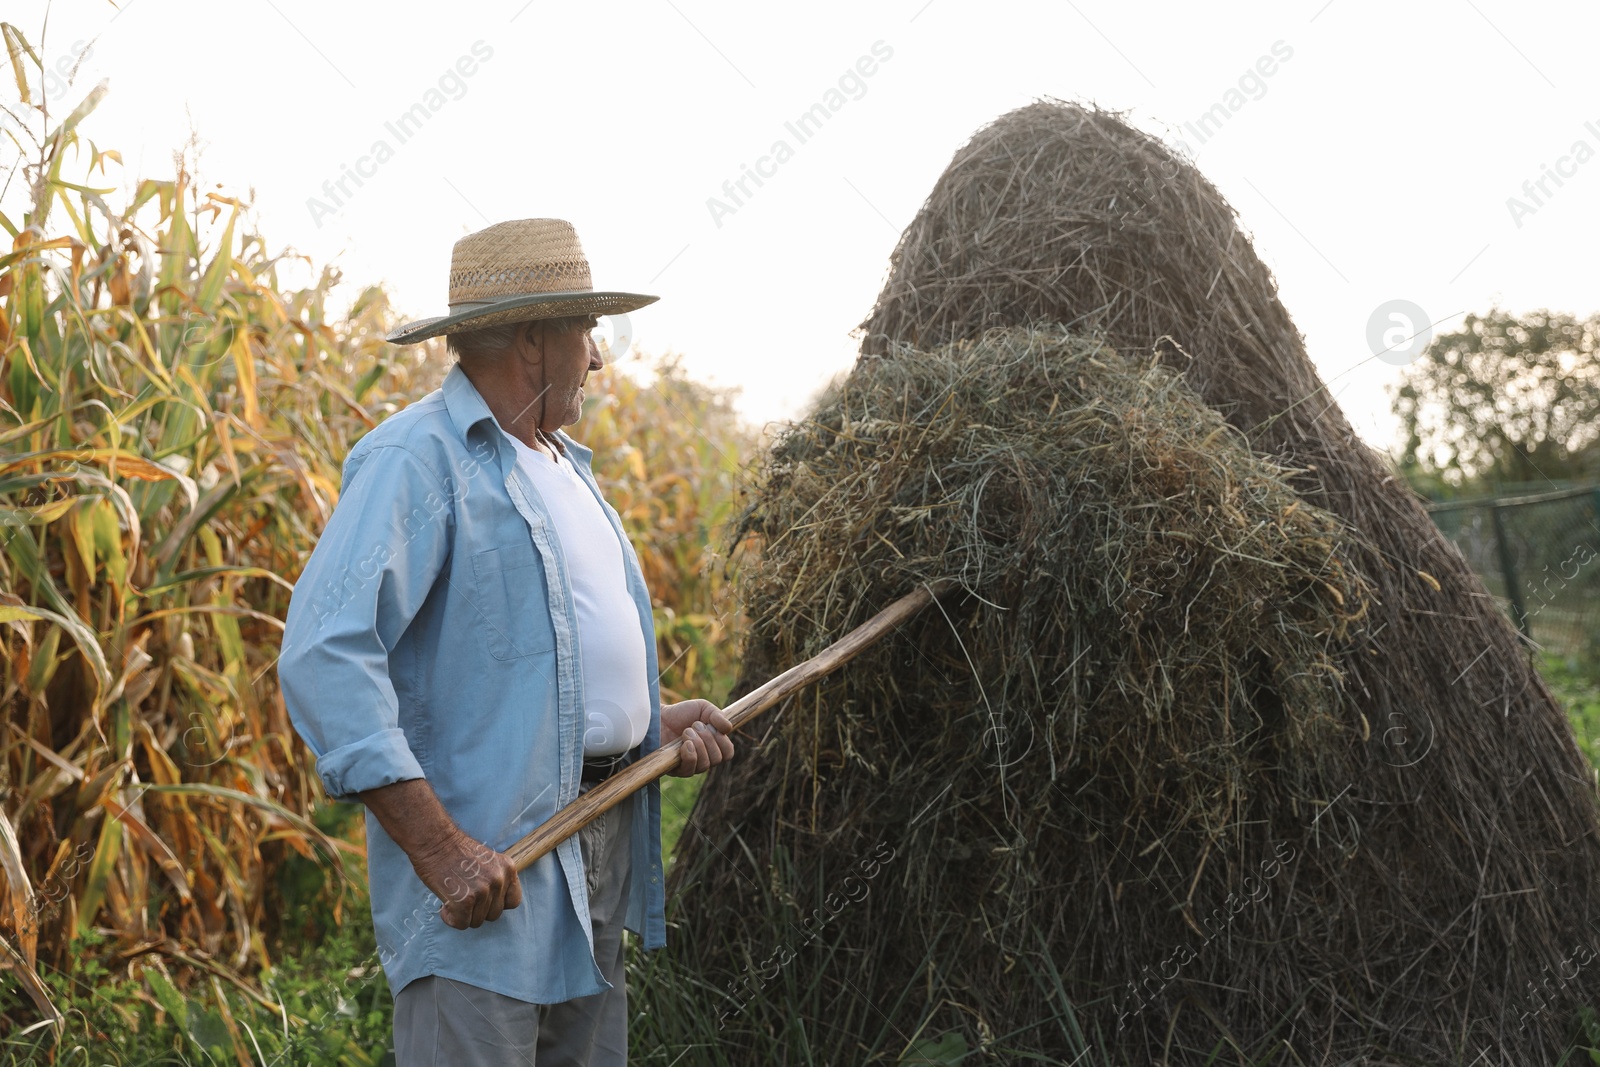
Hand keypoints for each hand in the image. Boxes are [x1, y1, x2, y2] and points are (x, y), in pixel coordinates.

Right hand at [408, 828, 522, 929]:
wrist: (434, 840)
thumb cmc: (455, 850)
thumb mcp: (487, 861)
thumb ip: (494, 880)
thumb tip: (493, 903)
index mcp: (508, 868)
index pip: (513, 901)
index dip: (496, 904)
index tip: (483, 900)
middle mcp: (499, 880)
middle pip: (493, 915)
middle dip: (477, 911)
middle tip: (462, 898)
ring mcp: (483, 891)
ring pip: (476, 921)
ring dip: (463, 915)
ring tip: (452, 898)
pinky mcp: (465, 901)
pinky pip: (461, 924)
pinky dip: (451, 919)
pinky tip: (445, 906)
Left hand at [660, 699, 734, 776]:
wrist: (658, 716)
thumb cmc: (681, 713)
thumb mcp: (703, 708)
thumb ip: (718, 715)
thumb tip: (728, 728)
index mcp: (713, 746)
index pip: (727, 753)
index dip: (722, 740)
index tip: (711, 725)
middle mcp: (703, 758)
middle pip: (717, 759)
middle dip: (708, 739)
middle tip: (695, 725)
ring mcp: (690, 766)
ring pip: (705, 765)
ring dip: (698, 744)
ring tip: (687, 731)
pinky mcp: (675, 770)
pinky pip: (690, 770)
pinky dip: (690, 755)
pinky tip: (685, 744)